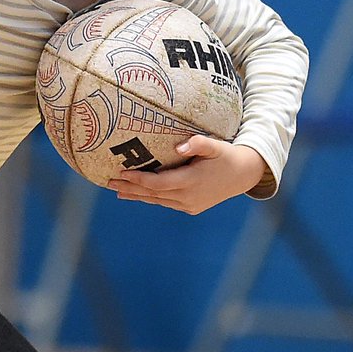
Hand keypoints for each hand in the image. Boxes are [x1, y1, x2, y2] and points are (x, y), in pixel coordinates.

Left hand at [107, 136, 265, 214]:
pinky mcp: (191, 208)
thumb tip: (179, 147)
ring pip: (157, 200)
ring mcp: (189, 205)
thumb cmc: (226, 155)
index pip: (157, 183)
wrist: (243, 175)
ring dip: (137, 195)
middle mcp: (187, 197)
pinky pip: (166, 202)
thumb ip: (198, 143)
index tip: (121, 172)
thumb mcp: (214, 145)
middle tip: (109, 181)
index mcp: (191, 182)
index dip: (138, 180)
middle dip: (130, 188)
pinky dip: (151, 198)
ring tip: (117, 190)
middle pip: (152, 194)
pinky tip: (138, 194)